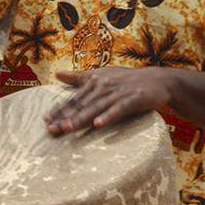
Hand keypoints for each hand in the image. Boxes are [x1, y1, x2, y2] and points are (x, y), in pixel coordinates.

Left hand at [45, 67, 177, 134]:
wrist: (158, 80)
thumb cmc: (127, 79)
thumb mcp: (103, 74)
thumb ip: (79, 77)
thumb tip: (57, 74)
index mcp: (95, 81)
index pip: (74, 98)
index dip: (60, 109)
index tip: (46, 119)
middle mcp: (104, 86)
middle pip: (82, 105)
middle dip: (66, 117)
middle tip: (51, 130)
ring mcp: (119, 92)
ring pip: (96, 107)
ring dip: (82, 118)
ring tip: (68, 128)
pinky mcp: (134, 99)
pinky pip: (119, 109)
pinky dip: (109, 116)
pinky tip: (99, 124)